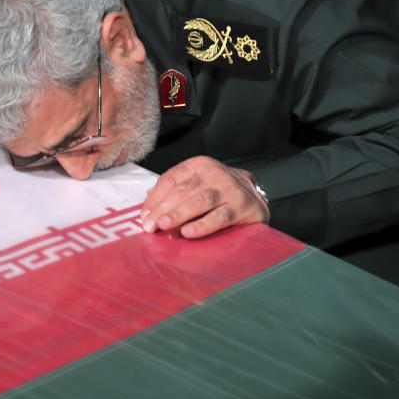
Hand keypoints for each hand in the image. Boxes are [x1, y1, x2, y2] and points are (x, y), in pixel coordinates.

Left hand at [140, 156, 269, 237]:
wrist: (255, 195)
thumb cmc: (218, 191)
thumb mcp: (196, 183)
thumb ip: (173, 190)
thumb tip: (147, 203)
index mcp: (198, 165)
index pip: (171, 179)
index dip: (155, 199)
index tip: (144, 217)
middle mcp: (214, 174)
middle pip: (183, 191)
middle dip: (162, 209)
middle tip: (150, 226)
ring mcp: (229, 189)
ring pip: (199, 201)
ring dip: (179, 214)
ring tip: (164, 225)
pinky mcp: (242, 206)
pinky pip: (219, 217)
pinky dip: (202, 225)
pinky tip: (188, 232)